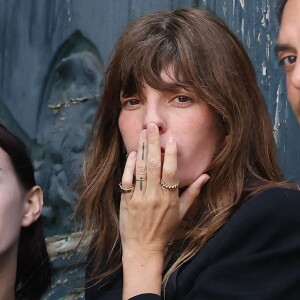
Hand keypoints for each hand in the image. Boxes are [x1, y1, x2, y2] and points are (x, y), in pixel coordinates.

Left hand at [119, 123, 208, 297]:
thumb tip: (206, 176)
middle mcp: (154, 196)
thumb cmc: (165, 230)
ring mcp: (138, 198)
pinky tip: (132, 153)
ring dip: (141, 149)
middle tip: (152, 126)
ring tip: (142, 133)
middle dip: (152, 143)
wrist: (143, 248)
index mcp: (169, 198)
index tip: (170, 139)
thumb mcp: (182, 213)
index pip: (170, 172)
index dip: (170, 154)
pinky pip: (127, 180)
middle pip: (153, 165)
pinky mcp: (126, 200)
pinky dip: (129, 166)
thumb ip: (193, 192)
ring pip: (140, 169)